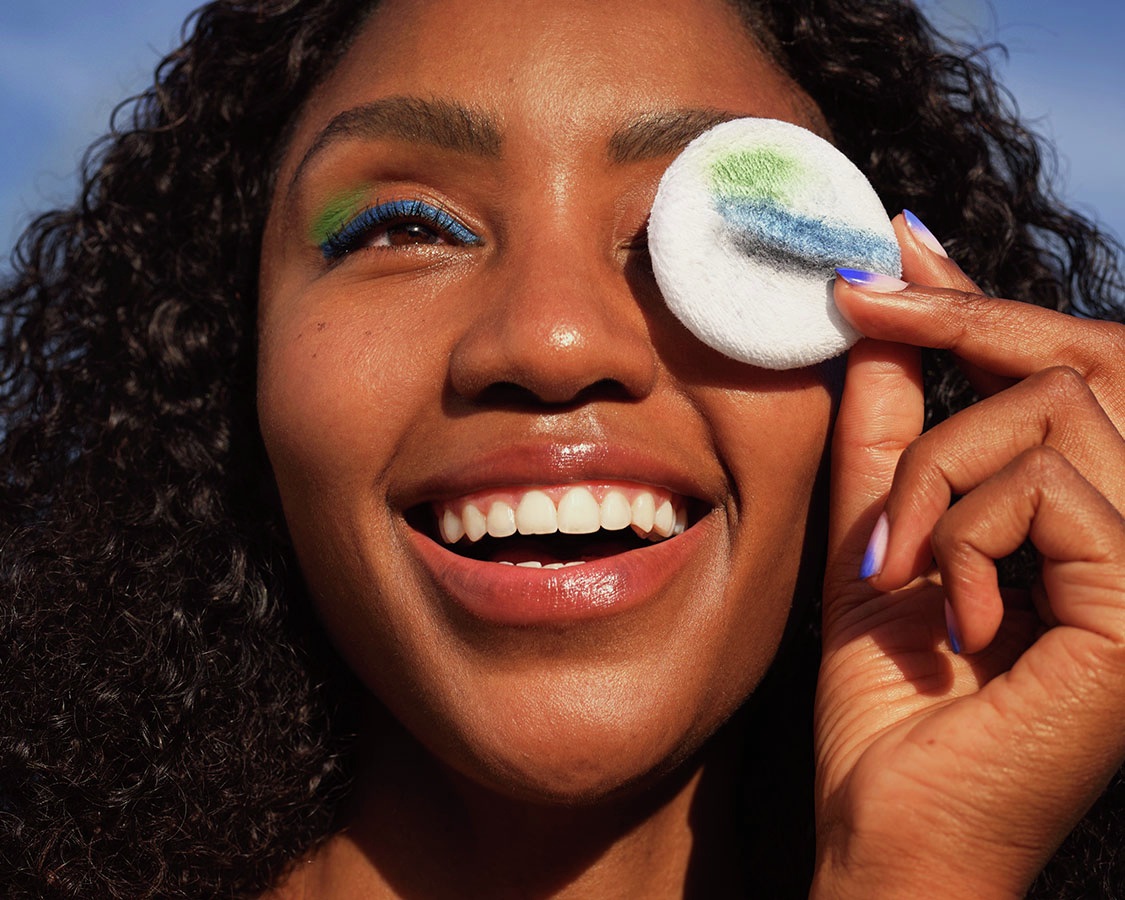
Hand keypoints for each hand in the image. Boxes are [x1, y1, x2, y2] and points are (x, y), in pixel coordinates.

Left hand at [810, 213, 1124, 898]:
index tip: (891, 248)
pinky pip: (1045, 492)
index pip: (1060, 371)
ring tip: (901, 576)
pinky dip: (962, 540)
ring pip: (1044, 420)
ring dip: (936, 487)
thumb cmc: (888, 699)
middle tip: (878, 481)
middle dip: (946, 401)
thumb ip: (894, 427)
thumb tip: (880, 315)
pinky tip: (951, 621)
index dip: (973, 303)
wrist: (889, 823)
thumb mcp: (884, 533)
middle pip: (1062, 373)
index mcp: (1093, 519)